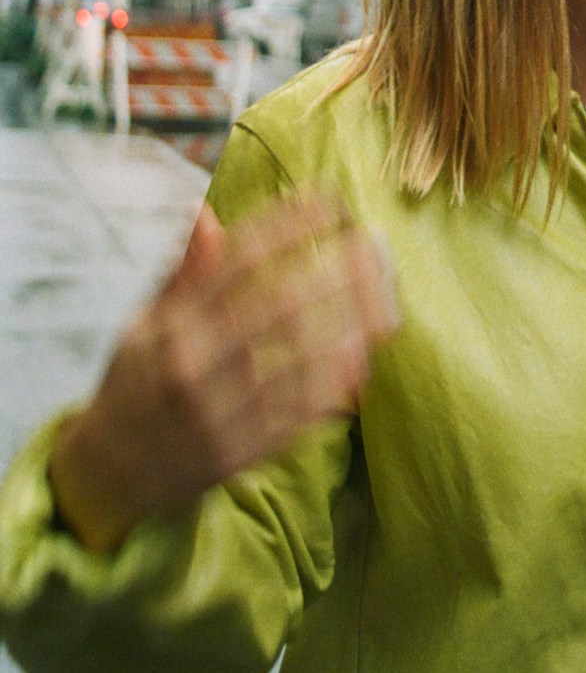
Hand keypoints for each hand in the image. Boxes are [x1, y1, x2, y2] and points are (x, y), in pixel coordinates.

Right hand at [49, 192, 397, 554]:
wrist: (110, 473)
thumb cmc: (137, 381)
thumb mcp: (144, 324)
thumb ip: (182, 273)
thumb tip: (204, 210)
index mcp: (172, 326)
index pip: (238, 262)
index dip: (287, 226)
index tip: (330, 199)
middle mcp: (194, 365)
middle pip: (279, 307)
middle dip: (335, 272)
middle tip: (376, 245)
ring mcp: (218, 412)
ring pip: (297, 362)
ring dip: (348, 327)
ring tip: (386, 300)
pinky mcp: (238, 454)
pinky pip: (296, 416)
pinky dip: (332, 388)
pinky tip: (363, 361)